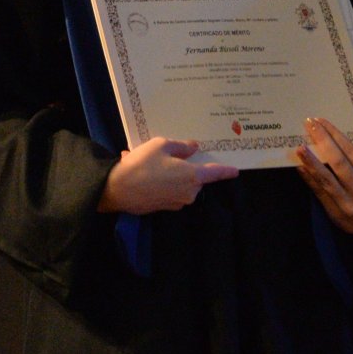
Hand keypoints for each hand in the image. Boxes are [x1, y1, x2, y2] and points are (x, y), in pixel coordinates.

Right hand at [97, 137, 237, 213]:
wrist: (117, 189)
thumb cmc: (142, 164)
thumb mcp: (161, 145)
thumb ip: (181, 146)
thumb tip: (194, 148)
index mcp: (192, 177)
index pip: (214, 173)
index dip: (226, 171)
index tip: (235, 171)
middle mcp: (188, 193)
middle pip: (193, 177)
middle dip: (180, 166)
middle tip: (161, 155)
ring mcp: (176, 202)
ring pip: (178, 183)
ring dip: (167, 173)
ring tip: (145, 162)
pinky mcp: (164, 208)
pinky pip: (167, 191)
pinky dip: (158, 182)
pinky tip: (141, 172)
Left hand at [290, 116, 352, 234]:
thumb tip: (328, 139)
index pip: (351, 151)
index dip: (335, 135)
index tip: (321, 122)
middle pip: (339, 162)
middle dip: (323, 141)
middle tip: (309, 125)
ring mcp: (349, 202)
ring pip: (327, 178)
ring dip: (312, 161)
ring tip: (299, 147)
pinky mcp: (336, 212)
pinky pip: (320, 192)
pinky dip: (309, 178)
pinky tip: (300, 167)